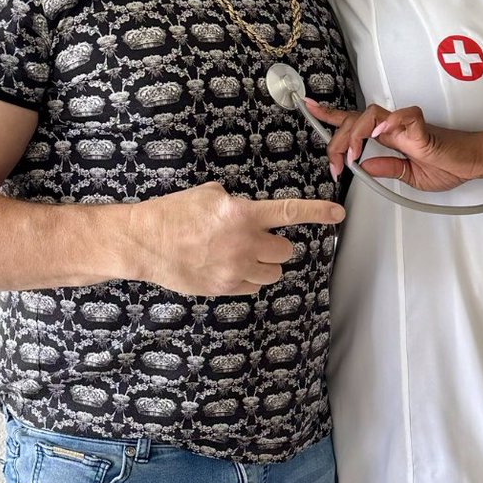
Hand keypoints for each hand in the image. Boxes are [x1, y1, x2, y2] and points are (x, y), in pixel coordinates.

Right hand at [126, 182, 344, 295]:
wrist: (143, 242)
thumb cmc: (173, 213)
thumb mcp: (208, 194)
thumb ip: (237, 203)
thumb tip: (250, 213)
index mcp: (242, 215)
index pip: (289, 213)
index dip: (318, 213)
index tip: (338, 214)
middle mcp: (243, 244)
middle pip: (285, 251)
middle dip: (276, 245)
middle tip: (258, 239)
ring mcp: (234, 270)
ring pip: (273, 273)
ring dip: (266, 264)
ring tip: (243, 255)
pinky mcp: (224, 289)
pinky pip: (253, 287)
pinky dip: (250, 278)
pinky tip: (230, 267)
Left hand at [304, 99, 482, 192]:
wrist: (475, 162)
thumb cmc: (449, 165)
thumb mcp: (410, 176)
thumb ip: (388, 169)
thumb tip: (363, 166)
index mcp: (390, 138)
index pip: (355, 122)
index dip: (331, 115)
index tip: (309, 108)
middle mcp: (394, 128)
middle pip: (355, 119)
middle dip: (337, 139)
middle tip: (335, 164)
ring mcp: (407, 125)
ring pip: (371, 114)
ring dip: (356, 134)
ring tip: (354, 155)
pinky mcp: (423, 127)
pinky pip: (404, 117)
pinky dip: (390, 124)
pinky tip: (382, 135)